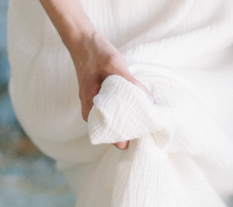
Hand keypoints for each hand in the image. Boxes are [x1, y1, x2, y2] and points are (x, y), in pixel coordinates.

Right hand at [67, 31, 151, 148]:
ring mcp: (96, 108)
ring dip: (130, 121)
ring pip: (117, 124)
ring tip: (146, 115)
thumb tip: (149, 101)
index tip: (144, 131)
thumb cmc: (96, 53)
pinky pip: (116, 113)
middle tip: (149, 123)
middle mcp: (92, 113)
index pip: (113, 138)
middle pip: (116, 134)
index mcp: (91, 110)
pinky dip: (127, 111)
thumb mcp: (115, 66)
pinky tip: (137, 106)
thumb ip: (131, 84)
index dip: (129, 138)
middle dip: (132, 131)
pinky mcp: (101, 101)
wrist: (83, 41)